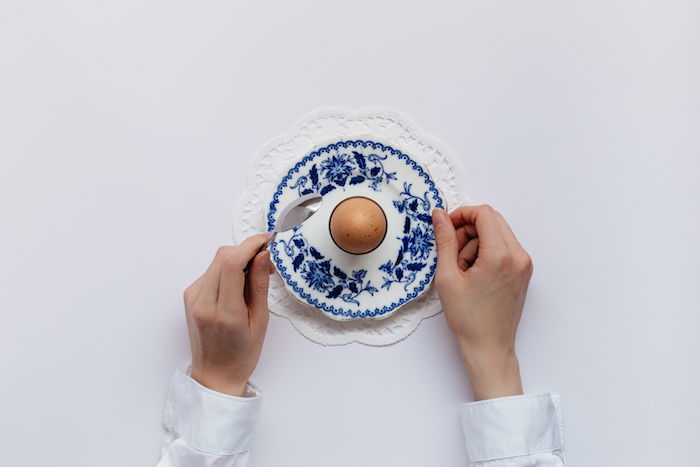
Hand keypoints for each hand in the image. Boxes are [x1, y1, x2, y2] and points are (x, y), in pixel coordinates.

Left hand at [183, 234, 272, 395]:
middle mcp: (203, 302)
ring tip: (254, 275)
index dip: (250, 245)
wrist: (214, 374)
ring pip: (216, 261)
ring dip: (237, 259)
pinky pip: (211, 271)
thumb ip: (259, 284)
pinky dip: (227, 270)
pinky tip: (238, 284)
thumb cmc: (242, 354)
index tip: (267, 240)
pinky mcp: (189, 296)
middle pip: (222, 256)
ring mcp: (193, 298)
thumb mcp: (260, 321)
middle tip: (266, 261)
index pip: (232, 263)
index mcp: (224, 312)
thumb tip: (263, 254)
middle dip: (246, 251)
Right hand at [432, 206, 532, 399]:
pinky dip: (486, 251)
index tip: (446, 227)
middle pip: (492, 220)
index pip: (483, 213)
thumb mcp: (448, 276)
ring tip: (463, 269)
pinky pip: (503, 247)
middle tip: (452, 252)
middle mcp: (518, 256)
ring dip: (476, 242)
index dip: (461, 215)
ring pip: (497, 232)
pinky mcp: (523, 271)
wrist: (488, 346)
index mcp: (500, 255)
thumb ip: (444, 240)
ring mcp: (524, 264)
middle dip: (468, 229)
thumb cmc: (468, 318)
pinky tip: (474, 272)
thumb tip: (439, 215)